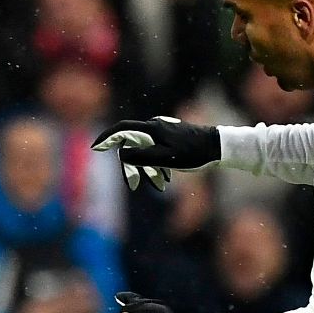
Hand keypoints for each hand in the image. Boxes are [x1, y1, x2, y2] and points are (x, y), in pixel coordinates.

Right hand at [91, 116, 219, 191]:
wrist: (217, 146)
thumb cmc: (193, 153)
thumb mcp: (165, 159)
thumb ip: (142, 156)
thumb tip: (122, 154)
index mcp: (151, 129)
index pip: (122, 129)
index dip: (107, 138)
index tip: (95, 148)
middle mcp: (155, 127)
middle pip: (132, 144)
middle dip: (131, 166)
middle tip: (133, 185)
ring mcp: (163, 131)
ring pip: (145, 150)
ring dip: (147, 169)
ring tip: (159, 185)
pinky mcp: (171, 137)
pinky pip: (155, 151)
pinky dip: (155, 165)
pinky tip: (165, 180)